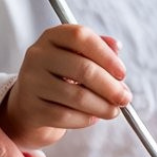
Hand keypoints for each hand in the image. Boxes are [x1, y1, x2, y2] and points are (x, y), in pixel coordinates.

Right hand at [0, 26, 129, 149]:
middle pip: (83, 69)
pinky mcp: (31, 107)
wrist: (30, 102)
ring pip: (77, 96)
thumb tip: (116, 46)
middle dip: (111, 88)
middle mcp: (38, 55)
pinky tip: (93, 118)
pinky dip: (85, 119)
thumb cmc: (62, 76)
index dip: (106, 56)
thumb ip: (99, 48)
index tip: (122, 74)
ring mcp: (31, 81)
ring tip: (113, 111)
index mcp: (53, 36)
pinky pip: (65, 116)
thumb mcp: (79, 56)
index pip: (81, 37)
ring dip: (102, 106)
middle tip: (125, 99)